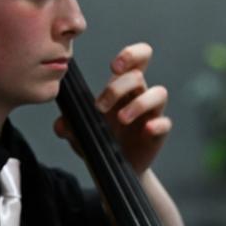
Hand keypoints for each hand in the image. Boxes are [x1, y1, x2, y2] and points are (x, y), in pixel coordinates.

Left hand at [54, 42, 170, 174]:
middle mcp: (139, 96)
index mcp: (123, 88)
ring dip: (139, 103)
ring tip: (122, 119)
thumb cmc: (100, 141)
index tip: (114, 66)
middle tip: (101, 106)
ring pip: (158, 94)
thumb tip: (60, 125)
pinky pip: (165, 123)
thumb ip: (69, 127)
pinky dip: (157, 124)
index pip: (136, 60)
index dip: (130, 55)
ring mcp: (150, 114)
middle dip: (118, 87)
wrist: (112, 169)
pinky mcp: (157, 133)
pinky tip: (146, 129)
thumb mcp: (81, 133)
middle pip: (139, 76)